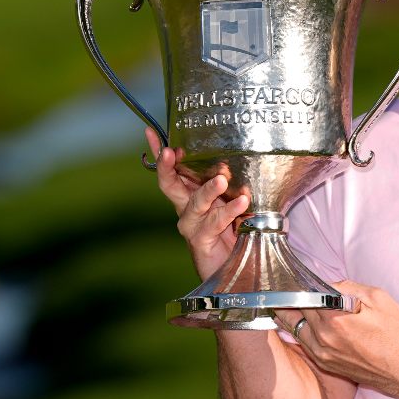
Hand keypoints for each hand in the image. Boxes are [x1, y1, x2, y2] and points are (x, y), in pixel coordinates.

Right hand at [146, 127, 247, 278]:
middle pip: (169, 184)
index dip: (160, 151)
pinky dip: (230, 210)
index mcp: (190, 192)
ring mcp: (191, 225)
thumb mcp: (235, 199)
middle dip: (168, 166)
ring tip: (223, 179)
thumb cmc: (235, 228)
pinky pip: (215, 222)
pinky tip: (243, 201)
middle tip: (172, 152)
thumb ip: (235, 182)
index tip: (151, 132)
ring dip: (210, 189)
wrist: (238, 267)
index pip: (172, 169)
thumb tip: (247, 154)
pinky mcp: (201, 240)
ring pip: (197, 202)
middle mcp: (186, 207)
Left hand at [275, 280, 398, 392]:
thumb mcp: (378, 298)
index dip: (300, 284)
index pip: (305, 296)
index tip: (296, 277)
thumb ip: (349, 287)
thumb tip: (330, 283)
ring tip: (290, 304)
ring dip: (293, 315)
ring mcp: (322, 354)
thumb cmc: (395, 334)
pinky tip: (305, 323)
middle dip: (294, 298)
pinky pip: (305, 344)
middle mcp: (323, 338)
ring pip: (296, 329)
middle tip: (292, 288)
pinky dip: (302, 331)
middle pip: (296, 312)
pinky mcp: (326, 364)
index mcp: (334, 319)